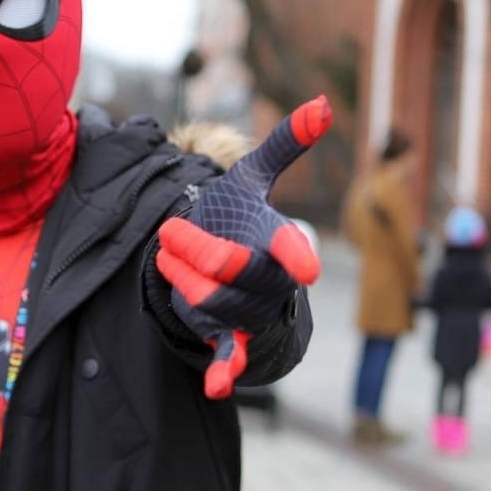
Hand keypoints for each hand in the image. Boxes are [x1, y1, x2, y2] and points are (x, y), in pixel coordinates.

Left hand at [157, 96, 330, 398]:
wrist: (231, 266)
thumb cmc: (242, 217)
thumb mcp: (255, 178)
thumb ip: (285, 144)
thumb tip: (322, 103)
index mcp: (278, 243)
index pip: (290, 250)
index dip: (296, 256)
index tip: (303, 267)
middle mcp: (271, 283)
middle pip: (233, 273)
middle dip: (197, 251)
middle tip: (169, 231)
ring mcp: (251, 313)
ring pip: (212, 303)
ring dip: (181, 279)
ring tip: (168, 257)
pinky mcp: (231, 337)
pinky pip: (231, 358)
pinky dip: (225, 373)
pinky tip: (216, 386)